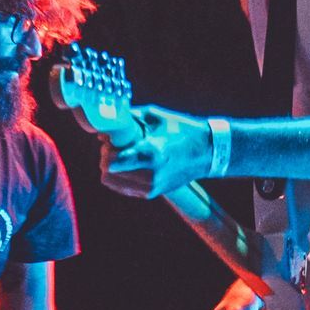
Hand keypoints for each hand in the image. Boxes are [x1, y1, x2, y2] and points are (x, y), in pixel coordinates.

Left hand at [98, 107, 212, 200]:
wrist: (205, 152)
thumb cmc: (181, 130)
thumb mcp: (155, 117)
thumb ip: (127, 120)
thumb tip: (104, 128)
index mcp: (152, 153)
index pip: (114, 161)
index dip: (107, 149)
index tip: (111, 141)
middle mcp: (151, 174)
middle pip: (108, 171)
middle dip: (107, 157)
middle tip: (116, 147)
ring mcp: (151, 186)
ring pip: (111, 181)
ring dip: (112, 168)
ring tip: (124, 156)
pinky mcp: (152, 193)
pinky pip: (122, 188)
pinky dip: (119, 177)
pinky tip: (128, 166)